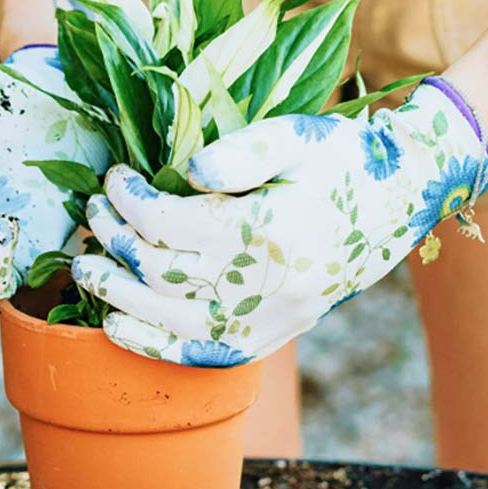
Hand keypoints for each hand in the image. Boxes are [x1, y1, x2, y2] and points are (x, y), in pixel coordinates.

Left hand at [72, 78, 487, 364]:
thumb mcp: (296, 135)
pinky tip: (118, 329)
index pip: (168, 221)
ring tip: (86, 269)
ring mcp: (271, 318)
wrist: (402, 200)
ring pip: (172, 320)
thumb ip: (240, 151)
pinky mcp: (274, 336)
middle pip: (160, 271)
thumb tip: (183, 173)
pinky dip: (157, 346)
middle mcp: (266, 283)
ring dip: (118, 295)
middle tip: (91, 215)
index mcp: (266, 228)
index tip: (114, 178)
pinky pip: (206, 353)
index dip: (128, 200)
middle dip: (113, 241)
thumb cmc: (343, 159)